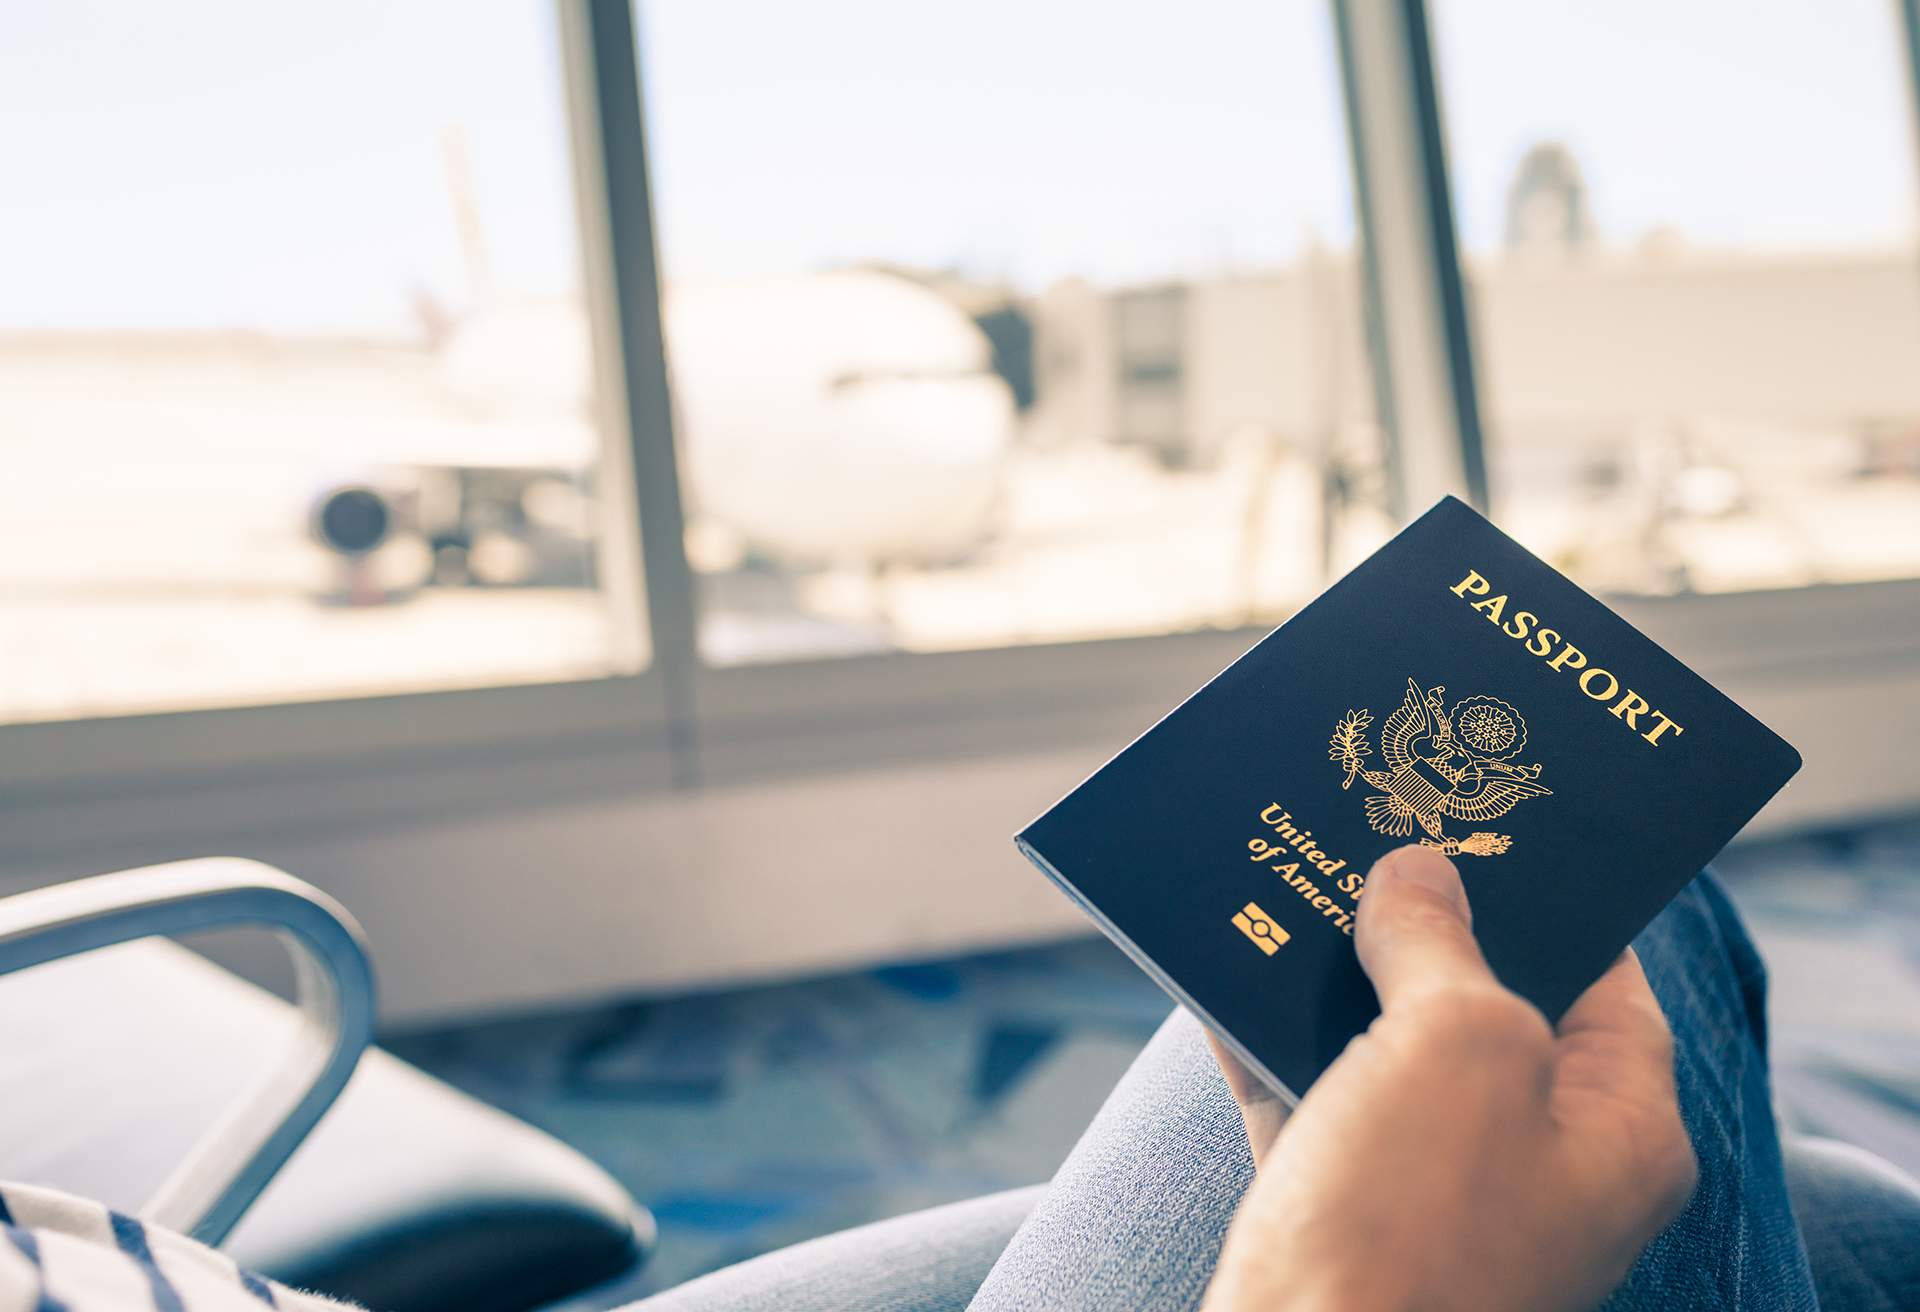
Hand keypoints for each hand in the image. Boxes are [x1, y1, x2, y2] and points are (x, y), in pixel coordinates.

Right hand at [1202, 845, 1695, 1311]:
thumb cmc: (1413, 1226)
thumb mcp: (1456, 1043)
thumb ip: (1441, 942)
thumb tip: (1416, 875)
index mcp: (1615, 1130)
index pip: (1606, 981)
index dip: (1546, 896)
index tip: (1482, 825)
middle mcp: (1537, 1165)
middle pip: (1483, 1009)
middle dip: (1418, 925)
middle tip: (1368, 837)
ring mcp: (1435, 1197)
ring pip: (1385, 1051)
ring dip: (1332, 976)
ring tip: (1288, 884)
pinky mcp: (1341, 1217)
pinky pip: (1308, 1099)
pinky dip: (1268, 1040)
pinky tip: (1224, 974)